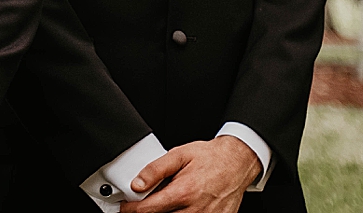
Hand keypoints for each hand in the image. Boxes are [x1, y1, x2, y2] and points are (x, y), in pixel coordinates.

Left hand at [119, 136, 260, 212]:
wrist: (237, 163)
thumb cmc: (210, 158)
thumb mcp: (179, 155)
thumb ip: (156, 169)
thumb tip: (137, 184)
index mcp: (184, 193)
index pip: (148, 210)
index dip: (131, 209)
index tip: (125, 207)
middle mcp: (195, 211)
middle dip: (148, 211)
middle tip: (145, 202)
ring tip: (165, 201)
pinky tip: (181, 206)